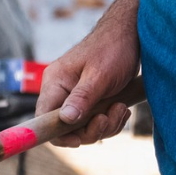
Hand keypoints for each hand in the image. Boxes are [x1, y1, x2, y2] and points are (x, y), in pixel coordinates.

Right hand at [38, 0, 140, 146]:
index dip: (58, 134)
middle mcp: (62, 92)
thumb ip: (81, 98)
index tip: (79, 139)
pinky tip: (122, 108)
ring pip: (85, 128)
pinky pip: (97, 122)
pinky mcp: (92, 101)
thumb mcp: (99, 76)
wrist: (132, 35)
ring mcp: (77, 97)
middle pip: (67, 128)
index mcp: (55, 83)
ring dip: (106, 125)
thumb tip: (65, 120)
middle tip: (109, 117)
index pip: (43, 117)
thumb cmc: (113, 48)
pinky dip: (111, 120)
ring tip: (120, 108)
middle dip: (92, 129)